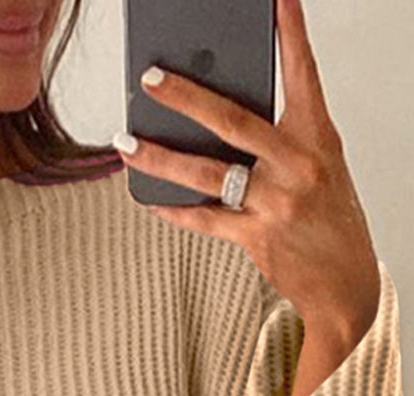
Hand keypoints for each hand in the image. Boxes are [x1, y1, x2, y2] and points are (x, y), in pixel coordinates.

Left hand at [114, 0, 380, 337]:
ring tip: (126, 143)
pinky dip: (174, 209)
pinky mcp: (256, 238)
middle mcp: (297, 165)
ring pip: (205, 172)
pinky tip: (149, 199)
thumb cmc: (329, 221)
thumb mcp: (319, 168)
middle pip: (231, 120)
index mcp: (318, 137)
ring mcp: (276, 202)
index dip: (289, 32)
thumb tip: (218, 125)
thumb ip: (278, 142)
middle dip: (185, 97)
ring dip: (159, 158)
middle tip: (150, 78)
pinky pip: (203, 219)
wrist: (346, 287)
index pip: (302, 73)